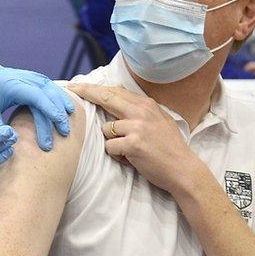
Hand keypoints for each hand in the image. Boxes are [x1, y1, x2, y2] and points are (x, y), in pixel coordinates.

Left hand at [0, 60, 73, 150]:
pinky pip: (54, 88)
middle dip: (58, 115)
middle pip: (49, 96)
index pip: (37, 97)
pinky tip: (69, 110)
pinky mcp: (38, 79)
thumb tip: (7, 138)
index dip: (50, 109)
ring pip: (55, 91)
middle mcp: (28, 79)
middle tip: (64, 134)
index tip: (59, 123)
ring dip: (63, 106)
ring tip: (68, 125)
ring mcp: (35, 77)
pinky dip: (62, 99)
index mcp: (15, 85)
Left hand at [66, 83, 202, 194]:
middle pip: (106, 98)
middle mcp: (141, 112)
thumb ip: (139, 107)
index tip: (78, 86)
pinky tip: (131, 159)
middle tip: (71, 91)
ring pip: (106, 129)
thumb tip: (117, 90)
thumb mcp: (159, 120)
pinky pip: (110, 147)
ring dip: (112, 141)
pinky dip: (117, 155)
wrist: (183, 169)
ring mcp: (137, 127)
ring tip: (128, 150)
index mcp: (147, 104)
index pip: (115, 91)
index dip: (95, 88)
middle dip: (86, 93)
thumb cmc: (169, 147)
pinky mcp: (133, 144)